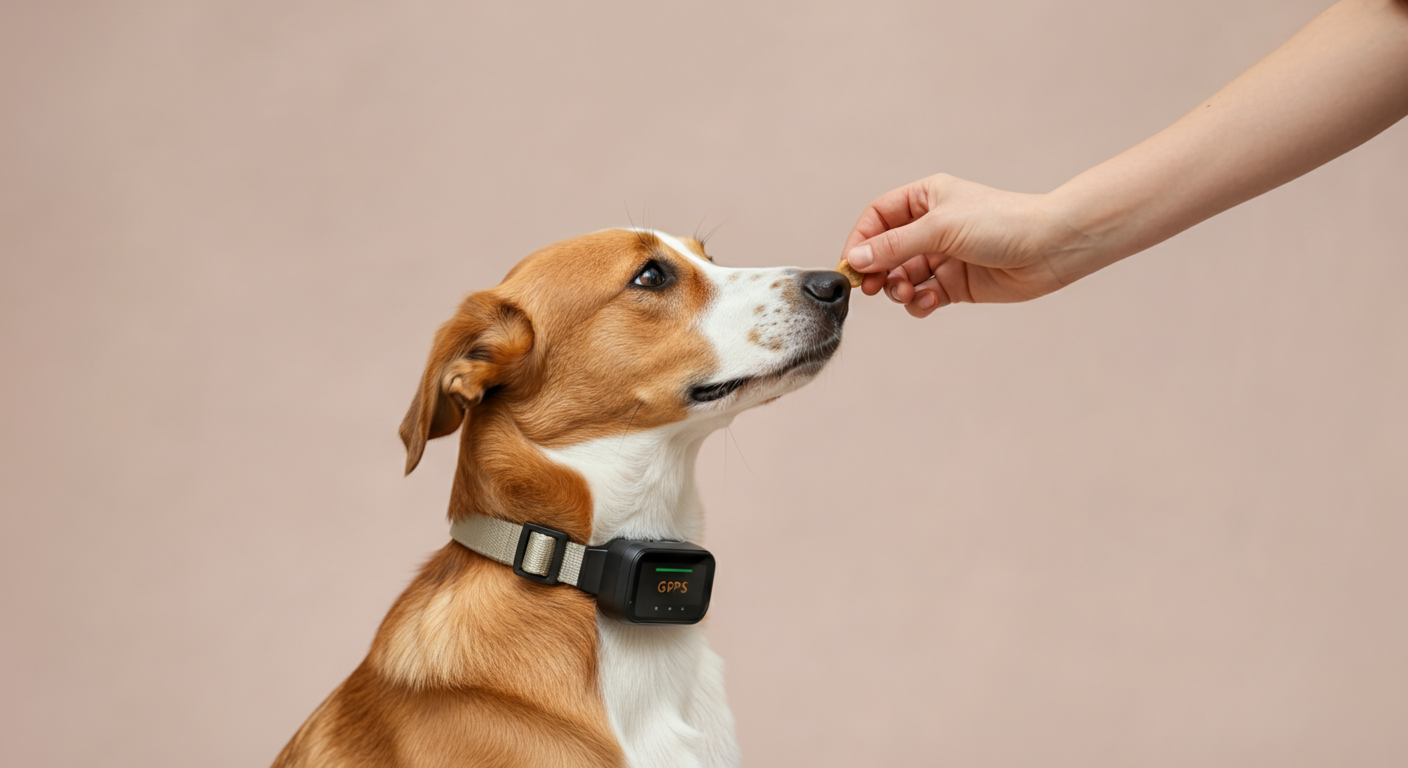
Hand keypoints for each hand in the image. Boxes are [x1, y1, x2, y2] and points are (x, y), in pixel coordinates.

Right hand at [842, 174, 1091, 317]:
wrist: (1049, 248)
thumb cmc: (1002, 223)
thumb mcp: (940, 228)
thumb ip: (894, 246)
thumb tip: (857, 260)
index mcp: (926, 199)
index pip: (878, 218)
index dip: (862, 240)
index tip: (852, 265)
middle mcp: (932, 227)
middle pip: (886, 251)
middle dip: (878, 271)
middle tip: (872, 288)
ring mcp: (944, 256)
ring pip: (903, 277)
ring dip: (899, 289)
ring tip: (908, 293)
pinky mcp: (956, 284)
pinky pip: (924, 296)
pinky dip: (920, 302)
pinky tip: (929, 301)